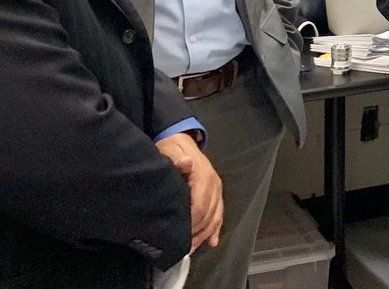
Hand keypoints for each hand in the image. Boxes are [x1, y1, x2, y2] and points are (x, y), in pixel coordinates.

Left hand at [156, 132, 223, 252]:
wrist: (180, 140)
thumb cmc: (171, 149)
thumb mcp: (169, 150)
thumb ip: (176, 159)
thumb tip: (186, 163)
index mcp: (203, 175)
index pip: (200, 206)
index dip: (189, 223)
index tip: (175, 235)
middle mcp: (213, 184)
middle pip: (208, 215)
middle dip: (195, 233)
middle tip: (180, 248)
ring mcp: (217, 189)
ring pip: (215, 217)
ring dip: (204, 235)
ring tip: (190, 249)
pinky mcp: (217, 193)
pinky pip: (220, 213)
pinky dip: (216, 229)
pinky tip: (212, 242)